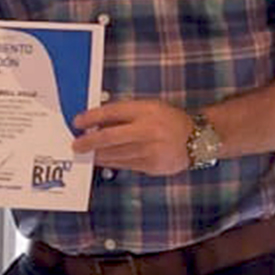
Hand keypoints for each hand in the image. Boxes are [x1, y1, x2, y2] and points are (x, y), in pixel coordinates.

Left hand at [71, 100, 192, 174]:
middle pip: (110, 137)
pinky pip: (126, 165)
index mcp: (146, 111)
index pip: (112, 113)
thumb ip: (125, 113)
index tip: (77, 122)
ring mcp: (151, 150)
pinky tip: (103, 160)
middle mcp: (148, 131)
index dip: (91, 118)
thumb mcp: (148, 107)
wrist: (198, 138)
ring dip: (98, 155)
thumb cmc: (168, 120)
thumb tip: (96, 121)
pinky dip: (112, 162)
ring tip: (86, 153)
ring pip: (116, 154)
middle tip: (76, 145)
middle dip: (89, 142)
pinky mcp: (153, 166)